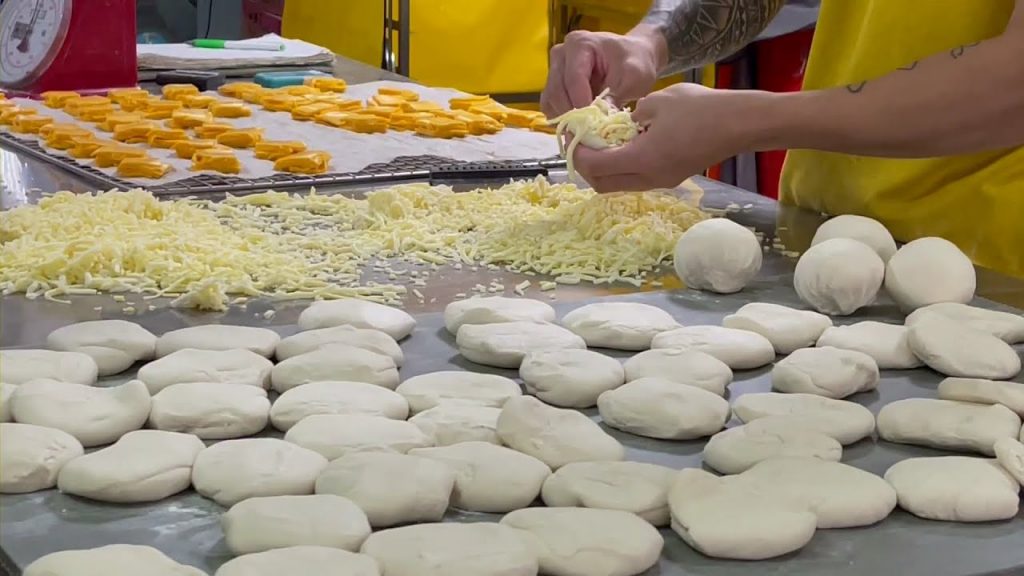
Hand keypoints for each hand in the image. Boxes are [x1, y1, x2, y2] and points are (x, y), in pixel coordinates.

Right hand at [541, 29, 663, 117]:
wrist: (634, 57)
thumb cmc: (636, 63)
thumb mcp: (634, 77)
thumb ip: (616, 95)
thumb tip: (598, 119)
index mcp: (580, 44)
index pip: (573, 78)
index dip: (581, 103)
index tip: (593, 123)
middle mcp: (561, 54)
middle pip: (556, 90)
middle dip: (571, 114)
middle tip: (587, 131)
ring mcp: (554, 69)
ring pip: (550, 99)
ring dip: (564, 118)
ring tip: (585, 128)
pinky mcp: (554, 85)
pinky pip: (549, 105)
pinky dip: (561, 118)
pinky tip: (578, 124)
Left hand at [573, 83, 771, 191]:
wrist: (740, 123)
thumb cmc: (700, 108)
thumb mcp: (656, 102)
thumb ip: (630, 116)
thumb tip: (619, 126)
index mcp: (642, 160)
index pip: (595, 167)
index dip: (578, 152)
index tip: (573, 134)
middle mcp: (649, 178)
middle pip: (602, 185)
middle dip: (586, 166)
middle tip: (582, 143)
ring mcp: (661, 181)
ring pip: (619, 184)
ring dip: (605, 168)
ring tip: (602, 142)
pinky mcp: (671, 178)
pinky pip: (636, 178)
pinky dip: (623, 166)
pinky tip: (626, 143)